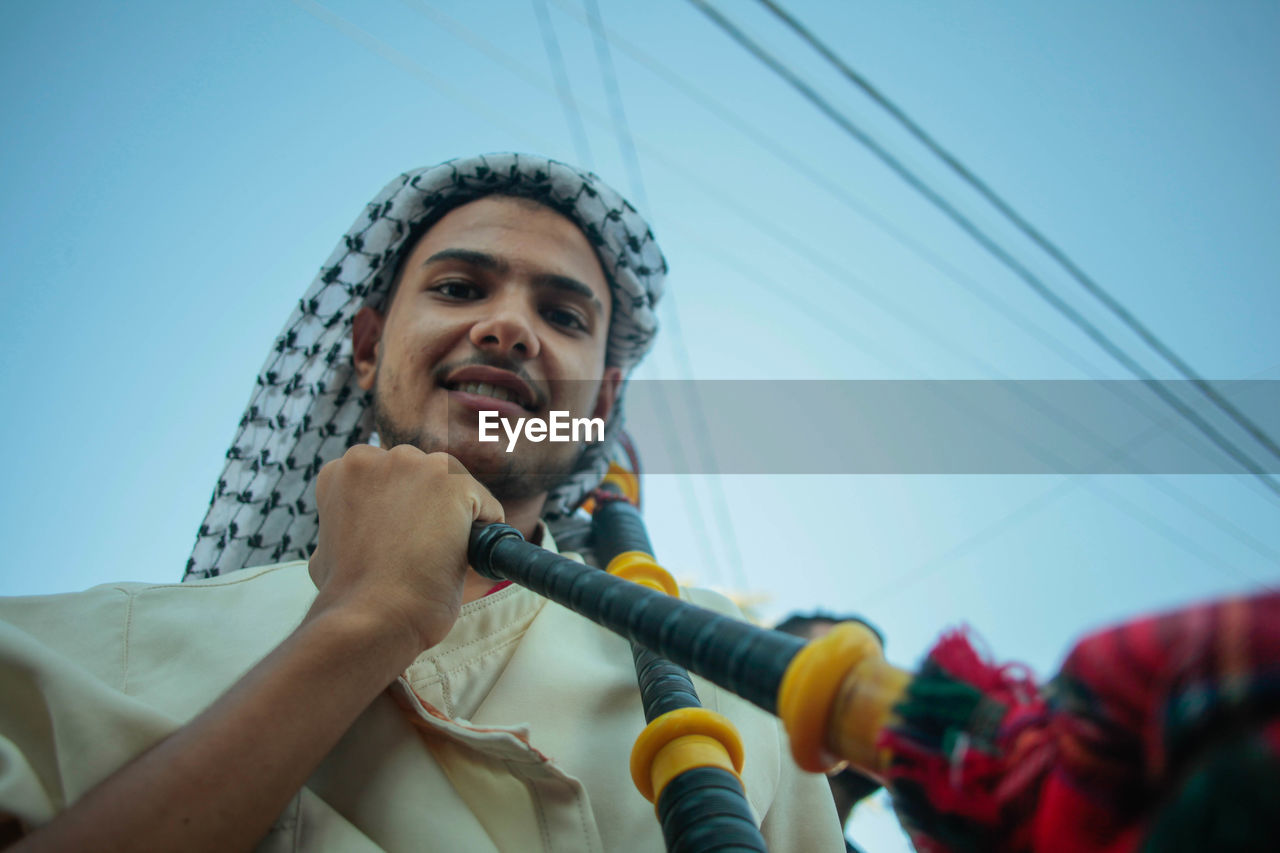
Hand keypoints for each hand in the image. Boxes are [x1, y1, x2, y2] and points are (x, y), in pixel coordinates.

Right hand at [307, 445, 503, 654]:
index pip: (387, 480)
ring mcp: (414, 465)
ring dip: (455, 518)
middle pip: (421, 478)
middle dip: (427, 509)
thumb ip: (352, 526)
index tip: (400, 542)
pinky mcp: (453, 482)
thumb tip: (374, 534)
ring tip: (438, 556)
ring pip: (454, 488)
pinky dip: (484, 533)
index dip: (397, 514)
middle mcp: (373, 458)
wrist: (370, 617)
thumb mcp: (332, 551)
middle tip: (422, 552)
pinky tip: (463, 558)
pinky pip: (485, 507)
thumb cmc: (350, 598)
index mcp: (341, 472)